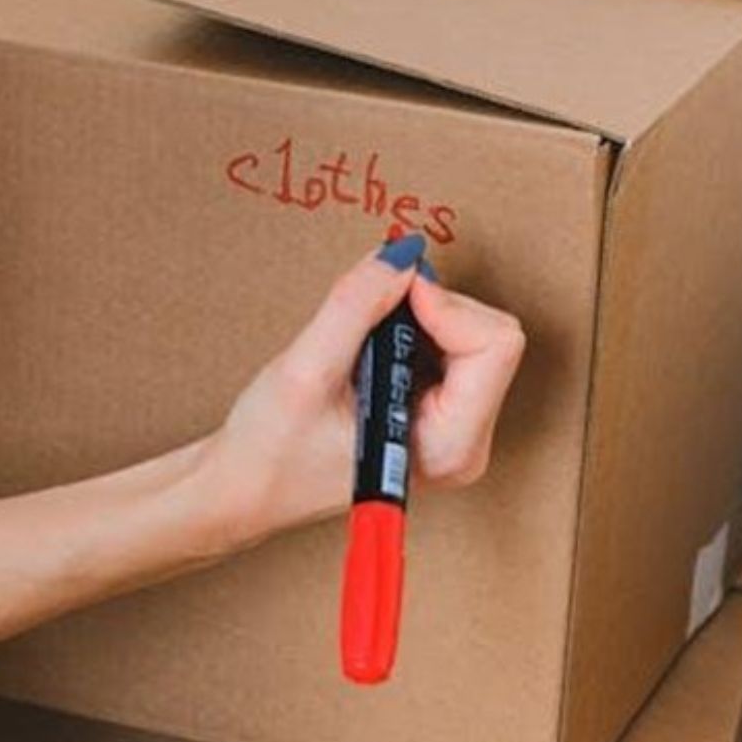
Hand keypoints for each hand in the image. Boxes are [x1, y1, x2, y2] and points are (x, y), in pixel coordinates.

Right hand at [192, 237, 525, 550]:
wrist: (247, 487)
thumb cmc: (271, 450)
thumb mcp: (305, 370)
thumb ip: (356, 306)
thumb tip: (402, 255)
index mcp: (449, 446)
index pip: (495, 344)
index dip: (443, 304)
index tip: (392, 291)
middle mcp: (466, 442)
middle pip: (489, 334)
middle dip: (430, 309)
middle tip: (369, 317)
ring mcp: (458, 430)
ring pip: (474, 334)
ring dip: (418, 318)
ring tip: (361, 344)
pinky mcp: (442, 415)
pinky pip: (454, 346)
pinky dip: (413, 328)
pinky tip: (370, 351)